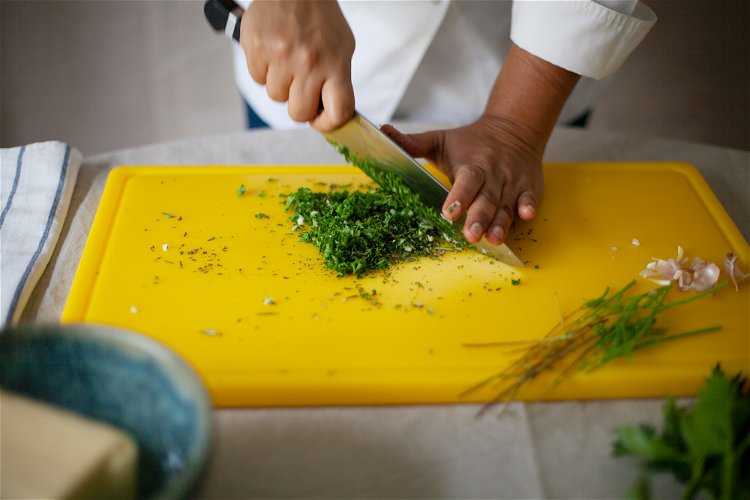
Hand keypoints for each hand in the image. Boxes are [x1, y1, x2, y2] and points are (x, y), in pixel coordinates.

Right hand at [241, 0, 354, 130]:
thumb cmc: (320, 19)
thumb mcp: (342, 48)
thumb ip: (337, 81)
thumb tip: (328, 114)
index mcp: (336, 64)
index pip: (339, 112)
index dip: (328, 124)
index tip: (321, 120)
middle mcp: (309, 63)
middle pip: (299, 114)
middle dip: (298, 106)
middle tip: (299, 87)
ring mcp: (281, 56)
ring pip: (276, 97)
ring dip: (280, 84)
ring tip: (286, 59)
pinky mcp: (257, 48)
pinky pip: (257, 79)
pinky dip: (263, 69)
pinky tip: (272, 51)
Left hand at [382, 116, 542, 245]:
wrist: (514, 128)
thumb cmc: (471, 140)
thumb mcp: (440, 139)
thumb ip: (412, 143)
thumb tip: (383, 132)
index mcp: (472, 164)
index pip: (466, 180)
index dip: (458, 196)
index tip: (448, 212)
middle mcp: (493, 174)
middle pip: (486, 198)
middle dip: (479, 217)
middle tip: (471, 235)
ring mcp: (511, 182)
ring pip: (506, 205)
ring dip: (501, 222)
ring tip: (494, 239)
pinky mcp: (528, 188)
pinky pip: (530, 198)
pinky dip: (529, 208)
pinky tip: (526, 217)